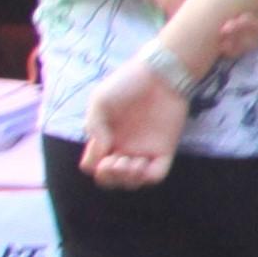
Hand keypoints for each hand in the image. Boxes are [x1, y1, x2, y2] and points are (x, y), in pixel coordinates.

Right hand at [78, 58, 190, 187]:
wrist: (160, 74)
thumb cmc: (127, 84)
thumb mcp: (100, 101)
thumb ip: (95, 128)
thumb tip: (101, 154)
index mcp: (105, 138)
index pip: (93, 166)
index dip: (94, 166)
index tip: (100, 151)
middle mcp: (123, 147)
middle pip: (110, 179)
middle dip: (109, 178)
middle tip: (115, 161)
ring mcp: (144, 149)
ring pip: (132, 181)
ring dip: (127, 179)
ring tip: (130, 161)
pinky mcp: (164, 149)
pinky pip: (156, 175)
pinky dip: (147, 177)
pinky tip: (142, 163)